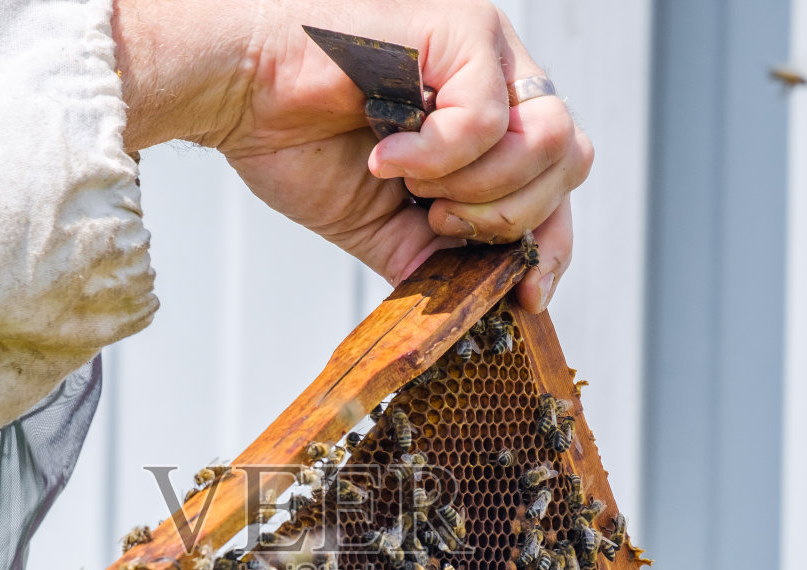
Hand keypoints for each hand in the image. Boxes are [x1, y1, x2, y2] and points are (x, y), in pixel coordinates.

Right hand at [114, 0, 591, 312]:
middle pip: (571, 161)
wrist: (235, 94)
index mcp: (489, 122)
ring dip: (480, 186)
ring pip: (549, 138)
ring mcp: (485, 48)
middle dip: (508, 216)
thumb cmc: (294, 142)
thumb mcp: (383, 225)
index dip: (555, 244)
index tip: (526, 293)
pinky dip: (435, 156)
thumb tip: (489, 305)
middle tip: (434, 217)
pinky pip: (487, 119)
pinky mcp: (461, 26)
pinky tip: (384, 153)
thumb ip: (440, 257)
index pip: (560, 183)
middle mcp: (499, 76)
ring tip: (414, 183)